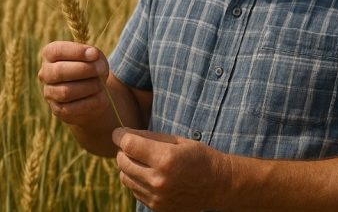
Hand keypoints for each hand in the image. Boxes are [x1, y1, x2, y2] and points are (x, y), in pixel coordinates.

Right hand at [37, 41, 110, 125]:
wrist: (92, 93)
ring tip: (100, 84)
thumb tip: (93, 55)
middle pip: (59, 71)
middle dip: (84, 70)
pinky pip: (72, 108)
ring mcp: (49, 93)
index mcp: (50, 54)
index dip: (76, 51)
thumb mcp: (95, 57)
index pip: (57, 51)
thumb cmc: (91, 69)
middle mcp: (45, 73)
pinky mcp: (57, 109)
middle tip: (101, 70)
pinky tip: (100, 96)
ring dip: (88, 87)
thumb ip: (94, 54)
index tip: (94, 54)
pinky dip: (90, 102)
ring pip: (65, 92)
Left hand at [113, 127, 231, 211]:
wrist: (218, 185)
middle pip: (122, 161)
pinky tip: (149, 174)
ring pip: (125, 177)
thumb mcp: (176, 140)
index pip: (128, 144)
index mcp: (165, 158)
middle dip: (124, 150)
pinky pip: (134, 190)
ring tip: (141, 160)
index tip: (119, 132)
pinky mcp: (157, 207)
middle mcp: (158, 180)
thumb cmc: (198, 156)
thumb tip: (122, 133)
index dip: (120, 135)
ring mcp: (157, 196)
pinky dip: (136, 180)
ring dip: (128, 166)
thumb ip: (148, 136)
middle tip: (133, 146)